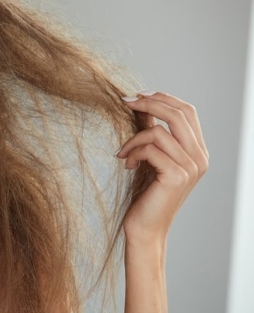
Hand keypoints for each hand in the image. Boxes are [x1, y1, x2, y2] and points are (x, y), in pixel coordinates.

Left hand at [116, 91, 208, 243]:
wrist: (146, 228)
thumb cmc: (146, 194)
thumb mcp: (152, 157)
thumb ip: (153, 133)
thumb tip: (142, 105)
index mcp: (198, 151)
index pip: (187, 111)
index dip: (163, 98)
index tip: (137, 95)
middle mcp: (200, 158)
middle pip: (178, 114)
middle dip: (149, 103)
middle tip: (125, 102)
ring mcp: (191, 167)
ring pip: (158, 132)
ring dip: (133, 139)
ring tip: (123, 153)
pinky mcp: (177, 176)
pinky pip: (150, 149)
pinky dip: (132, 152)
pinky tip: (126, 164)